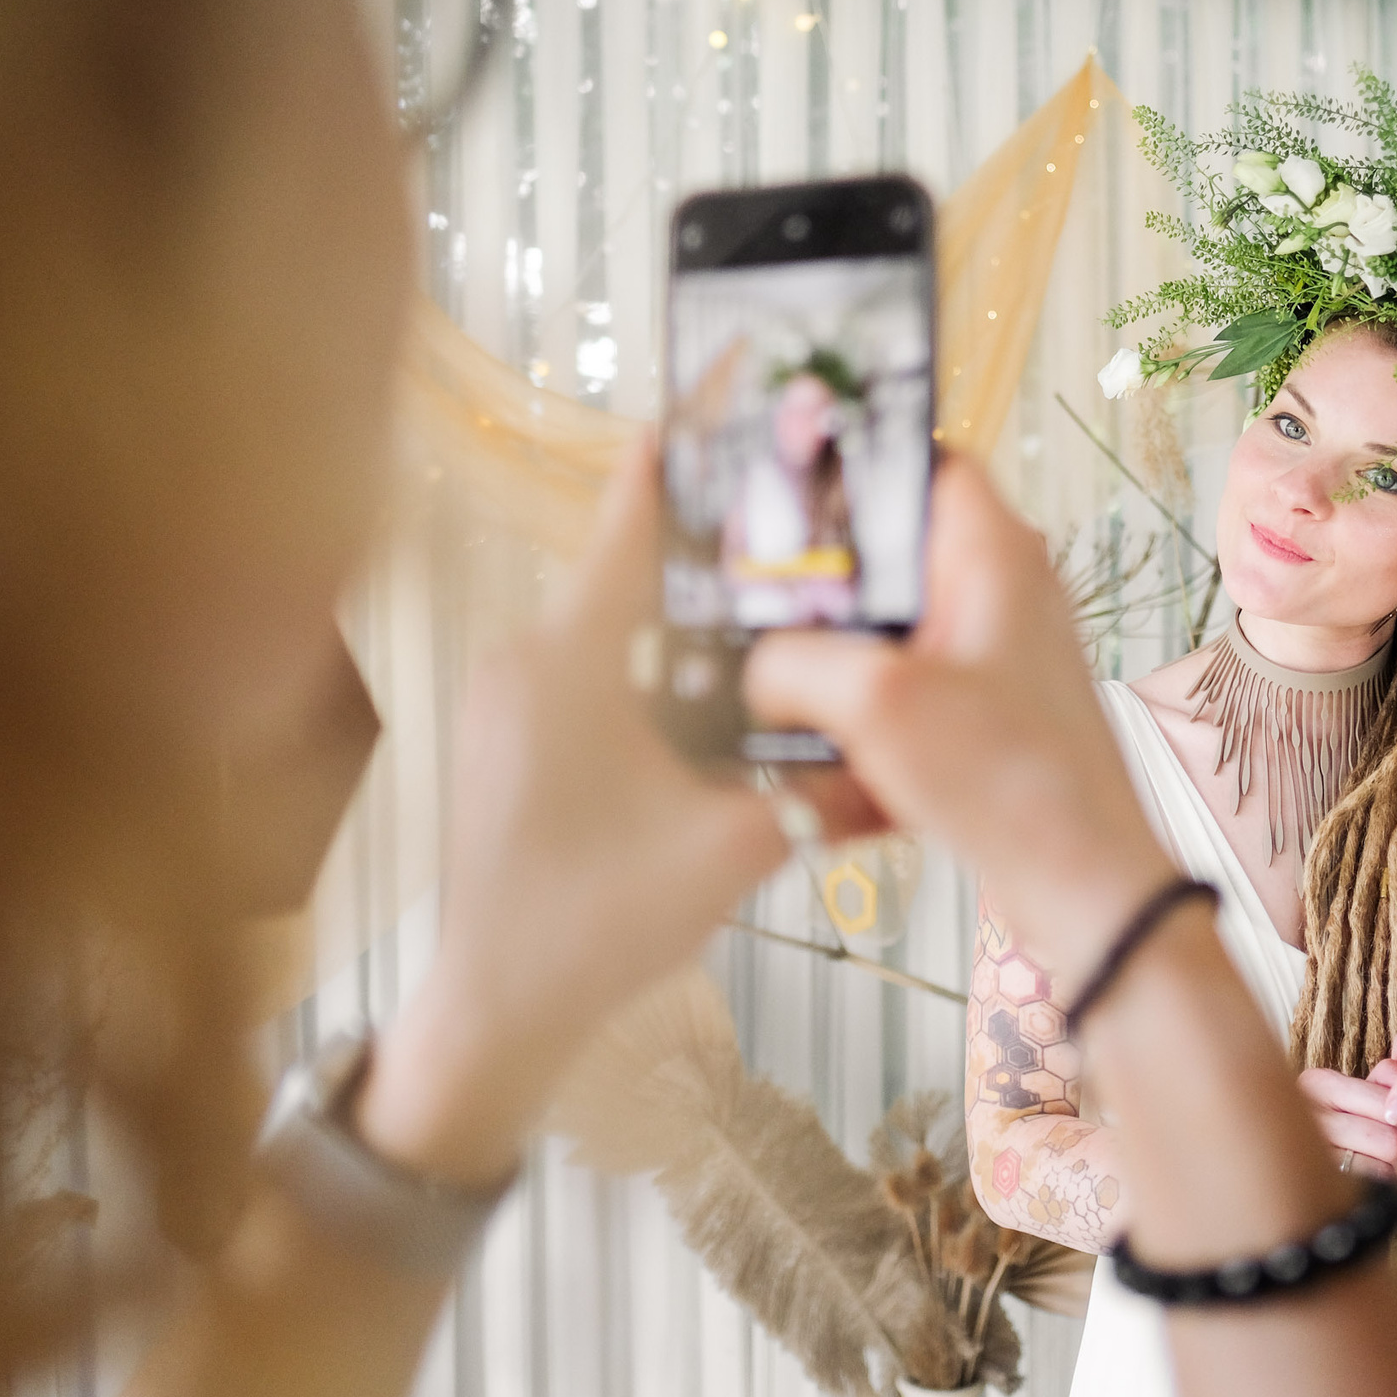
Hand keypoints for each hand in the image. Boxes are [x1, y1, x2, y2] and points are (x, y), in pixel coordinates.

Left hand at [360, 438, 804, 1184]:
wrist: (490, 1012)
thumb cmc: (593, 925)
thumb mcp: (733, 850)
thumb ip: (822, 788)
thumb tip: (907, 750)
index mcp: (569, 655)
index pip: (635, 513)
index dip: (692, 446)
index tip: (739, 383)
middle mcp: (525, 655)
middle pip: (636, 563)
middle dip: (720, 540)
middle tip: (809, 514)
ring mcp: (507, 696)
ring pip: (617, 620)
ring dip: (691, 610)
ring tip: (784, 597)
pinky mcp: (507, 736)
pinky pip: (592, 667)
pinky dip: (657, 661)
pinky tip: (722, 689)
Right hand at [745, 456, 1171, 979]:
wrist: (1085, 889)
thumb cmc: (1014, 784)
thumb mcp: (878, 704)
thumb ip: (795, 663)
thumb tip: (756, 669)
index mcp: (994, 555)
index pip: (927, 462)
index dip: (858, 464)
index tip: (786, 483)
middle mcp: (1002, 594)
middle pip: (895, 552)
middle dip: (823, 577)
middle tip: (754, 592)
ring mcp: (995, 659)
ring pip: (890, 629)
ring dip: (833, 655)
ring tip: (766, 674)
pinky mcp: (985, 719)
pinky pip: (903, 695)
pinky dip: (859, 716)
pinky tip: (811, 756)